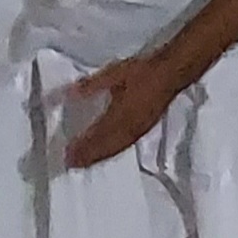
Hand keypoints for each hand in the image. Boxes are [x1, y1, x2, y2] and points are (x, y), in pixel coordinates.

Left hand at [65, 51, 180, 169]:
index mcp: (118, 116)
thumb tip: (70, 93)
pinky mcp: (145, 128)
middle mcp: (128, 129)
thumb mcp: (113, 74)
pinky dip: (113, 153)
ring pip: (115, 150)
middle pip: (105, 149)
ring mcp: (138, 130)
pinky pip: (125, 146)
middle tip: (72, 165)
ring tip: (86, 163)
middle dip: (88, 158)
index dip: (81, 149)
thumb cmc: (142, 72)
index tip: (67, 156)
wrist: (170, 73)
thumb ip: (92, 85)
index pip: (96, 138)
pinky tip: (110, 152)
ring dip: (100, 158)